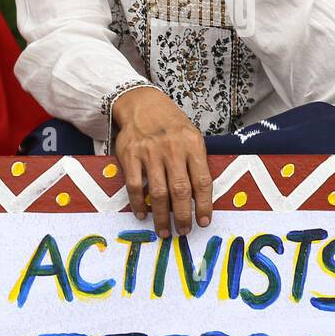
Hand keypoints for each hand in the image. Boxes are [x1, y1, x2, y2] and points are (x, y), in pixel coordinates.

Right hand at [112, 86, 212, 236]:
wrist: (143, 104)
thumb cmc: (172, 125)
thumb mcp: (191, 136)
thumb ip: (196, 162)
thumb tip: (202, 197)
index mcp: (192, 144)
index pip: (202, 180)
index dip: (204, 205)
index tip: (203, 222)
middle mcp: (172, 149)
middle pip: (180, 190)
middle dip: (183, 216)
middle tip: (184, 231)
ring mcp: (150, 152)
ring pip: (158, 192)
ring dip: (161, 216)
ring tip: (164, 231)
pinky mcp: (130, 155)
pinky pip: (135, 186)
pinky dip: (139, 204)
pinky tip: (142, 214)